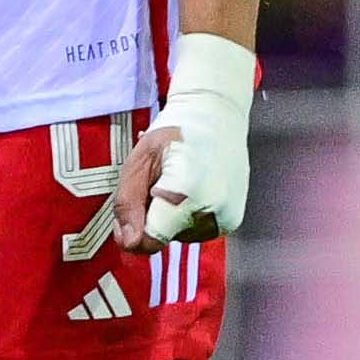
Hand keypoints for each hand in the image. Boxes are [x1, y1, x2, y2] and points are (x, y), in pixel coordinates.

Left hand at [111, 33, 254, 250]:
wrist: (217, 116)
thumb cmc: (175, 132)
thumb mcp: (139, 160)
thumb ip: (128, 204)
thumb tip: (129, 243)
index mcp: (187, 192)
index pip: (151, 239)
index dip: (132, 231)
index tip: (128, 213)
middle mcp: (212, 211)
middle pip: (163, 236)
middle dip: (151, 216)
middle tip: (156, 182)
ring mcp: (226, 218)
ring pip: (178, 235)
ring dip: (169, 217)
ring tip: (176, 181)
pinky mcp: (232, 221)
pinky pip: (195, 230)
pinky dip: (186, 216)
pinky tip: (191, 189)